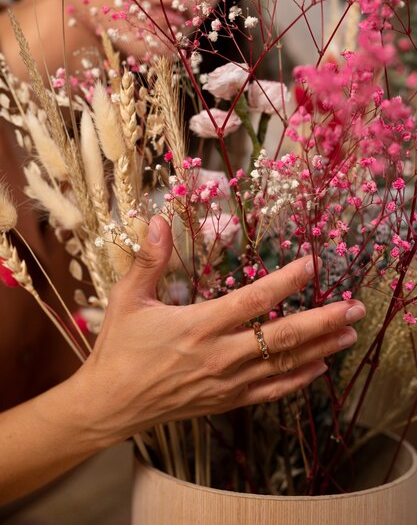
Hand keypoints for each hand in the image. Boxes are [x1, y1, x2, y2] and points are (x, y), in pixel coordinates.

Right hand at [78, 216, 364, 442]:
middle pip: (282, 336)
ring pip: (283, 365)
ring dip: (319, 348)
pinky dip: (298, 380)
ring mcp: (226, 382)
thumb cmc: (119, 348)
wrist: (109, 403)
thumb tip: (158, 219)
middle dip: (322, 320)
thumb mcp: (127, 298)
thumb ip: (149, 260)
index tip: (312, 264)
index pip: (254, 299)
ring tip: (349, 333)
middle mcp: (219, 355)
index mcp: (198, 325)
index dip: (286, 280)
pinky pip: (270, 391)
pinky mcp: (225, 401)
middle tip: (355, 307)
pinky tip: (319, 369)